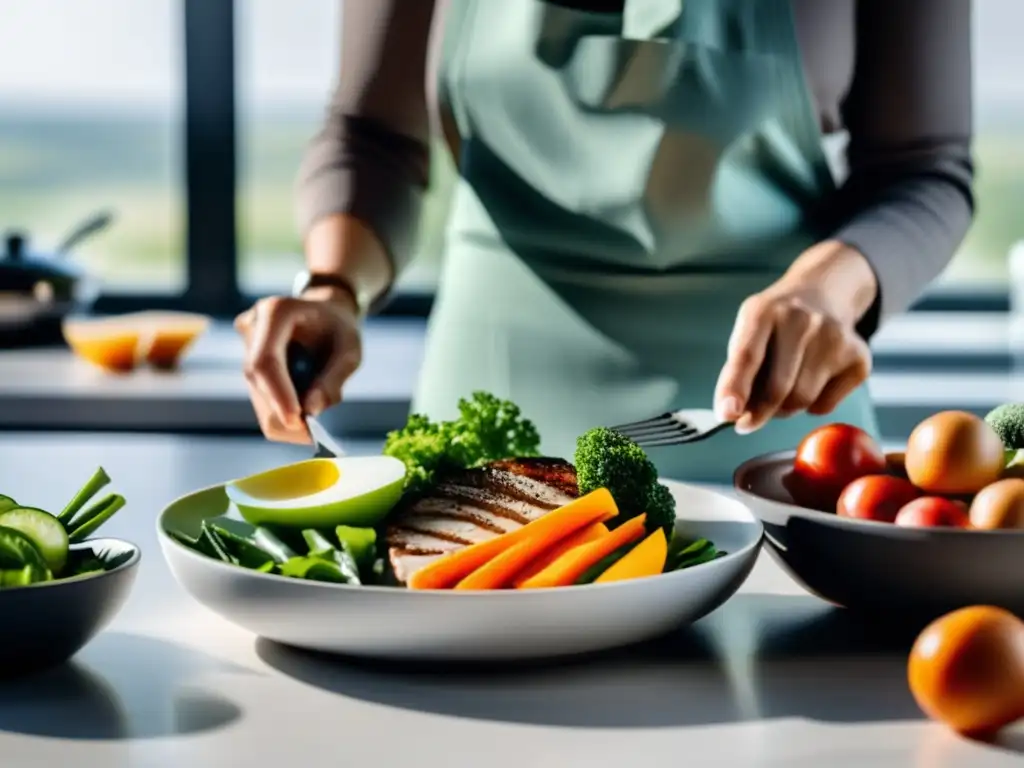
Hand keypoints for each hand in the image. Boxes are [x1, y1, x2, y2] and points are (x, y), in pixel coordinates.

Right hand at [235, 287, 361, 443]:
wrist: (325, 314)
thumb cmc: (340, 328)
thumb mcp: (350, 349)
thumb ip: (333, 379)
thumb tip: (310, 412)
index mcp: (276, 312)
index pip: (266, 361)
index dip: (279, 394)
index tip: (298, 421)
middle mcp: (252, 326)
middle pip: (257, 381)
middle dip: (283, 411)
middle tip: (313, 432)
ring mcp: (245, 345)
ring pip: (256, 394)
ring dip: (285, 413)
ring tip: (314, 412)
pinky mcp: (247, 362)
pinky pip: (260, 396)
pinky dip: (282, 411)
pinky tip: (303, 407)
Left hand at [713, 280, 871, 433]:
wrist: (823, 294)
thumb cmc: (774, 325)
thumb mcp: (748, 332)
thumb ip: (737, 371)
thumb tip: (731, 415)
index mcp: (763, 311)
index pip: (748, 355)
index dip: (735, 387)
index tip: (727, 415)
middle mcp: (802, 319)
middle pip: (777, 388)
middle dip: (758, 413)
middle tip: (748, 421)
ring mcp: (835, 338)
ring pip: (802, 401)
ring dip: (784, 409)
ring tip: (782, 390)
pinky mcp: (859, 358)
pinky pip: (824, 406)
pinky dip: (811, 406)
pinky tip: (810, 380)